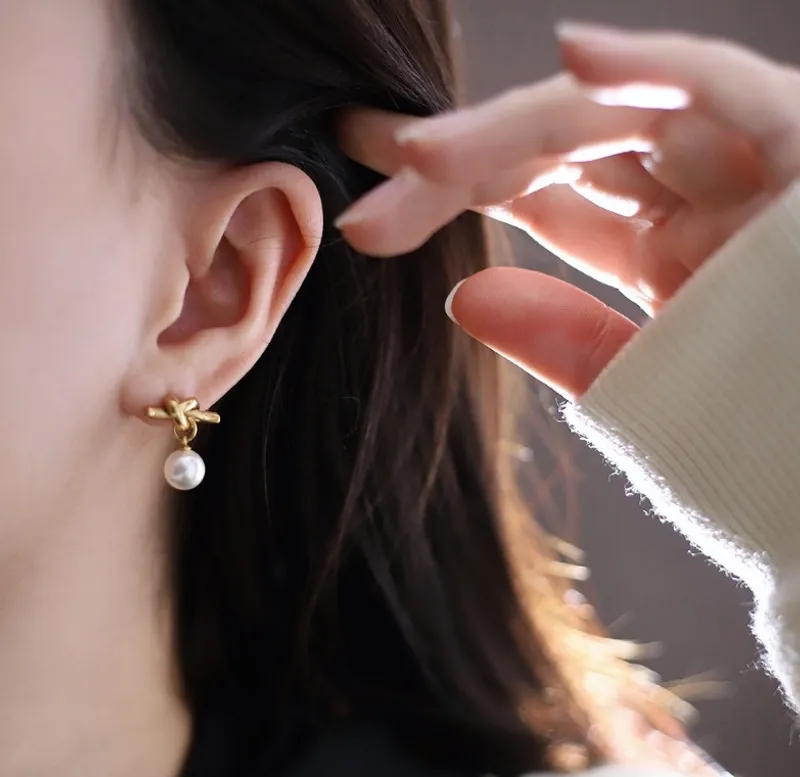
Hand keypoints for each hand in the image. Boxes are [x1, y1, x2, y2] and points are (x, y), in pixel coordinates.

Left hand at [336, 24, 799, 398]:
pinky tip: (576, 58)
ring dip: (516, 126)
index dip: (454, 190)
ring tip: (417, 150)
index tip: (372, 211)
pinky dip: (659, 70)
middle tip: (369, 163)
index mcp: (659, 245)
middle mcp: (695, 191)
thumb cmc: (762, 441)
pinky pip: (732, 91)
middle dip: (461, 157)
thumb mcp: (643, 387)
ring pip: (616, 115)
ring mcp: (747, 166)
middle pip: (558, 146)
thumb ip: (563, 335)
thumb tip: (466, 298)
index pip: (541, 192)